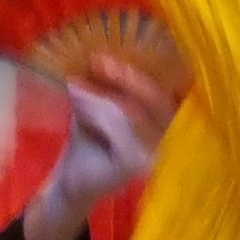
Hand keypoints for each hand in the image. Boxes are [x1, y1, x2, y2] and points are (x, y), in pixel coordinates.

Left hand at [23, 55, 172, 239]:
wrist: (70, 183)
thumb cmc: (88, 145)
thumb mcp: (96, 109)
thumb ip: (104, 88)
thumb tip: (97, 57)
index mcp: (165, 125)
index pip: (165, 93)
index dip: (142, 73)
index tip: (110, 56)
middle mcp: (169, 139)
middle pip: (158, 101)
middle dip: (126, 79)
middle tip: (98, 63)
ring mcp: (156, 153)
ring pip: (134, 113)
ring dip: (101, 98)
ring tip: (76, 90)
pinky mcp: (138, 162)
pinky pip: (120, 128)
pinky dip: (97, 113)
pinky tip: (79, 110)